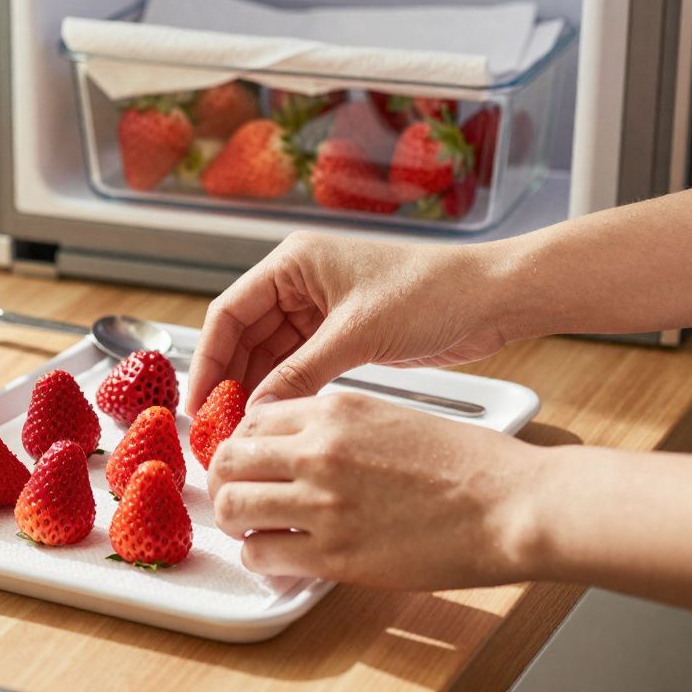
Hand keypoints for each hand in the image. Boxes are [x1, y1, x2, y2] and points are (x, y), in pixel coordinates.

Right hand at [186, 231, 509, 413]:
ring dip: (257, 388)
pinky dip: (287, 390)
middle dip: (231, 378)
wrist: (493, 298)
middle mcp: (302, 281)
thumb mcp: (356, 335)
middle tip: (216, 425)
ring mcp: (322, 307)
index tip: (198, 401)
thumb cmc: (432, 293)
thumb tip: (256, 412)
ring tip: (242, 430)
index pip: (230, 311)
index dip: (209, 358)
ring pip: (270, 353)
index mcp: (294, 262)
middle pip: (245, 334)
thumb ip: (300, 374)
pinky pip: (299, 363)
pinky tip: (276, 419)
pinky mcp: (343, 332)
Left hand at [207, 393, 543, 589]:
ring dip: (235, 520)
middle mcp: (319, 450)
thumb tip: (299, 444)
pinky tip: (278, 555)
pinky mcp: (334, 553)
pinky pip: (262, 554)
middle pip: (229, 459)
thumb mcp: (392, 416)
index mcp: (335, 411)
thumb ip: (338, 426)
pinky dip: (260, 556)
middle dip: (224, 479)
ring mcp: (323, 502)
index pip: (251, 419)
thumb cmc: (469, 463)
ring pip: (233, 506)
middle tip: (235, 494)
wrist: (510, 504)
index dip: (241, 443)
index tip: (245, 459)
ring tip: (251, 528)